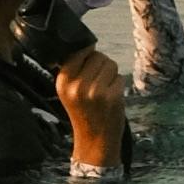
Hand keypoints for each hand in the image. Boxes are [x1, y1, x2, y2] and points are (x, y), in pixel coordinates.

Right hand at [57, 45, 126, 173]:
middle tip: (98, 82)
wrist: (95, 140)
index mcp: (63, 81)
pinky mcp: (111, 96)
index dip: (88, 52)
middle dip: (102, 65)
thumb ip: (75, 69)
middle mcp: (77, 85)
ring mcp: (95, 91)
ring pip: (111, 64)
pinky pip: (120, 77)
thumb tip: (87, 44)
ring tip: (104, 90)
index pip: (79, 50)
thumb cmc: (84, 112)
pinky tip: (111, 98)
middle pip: (98, 55)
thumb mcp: (69, 91)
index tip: (90, 61)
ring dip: (111, 74)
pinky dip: (118, 85)